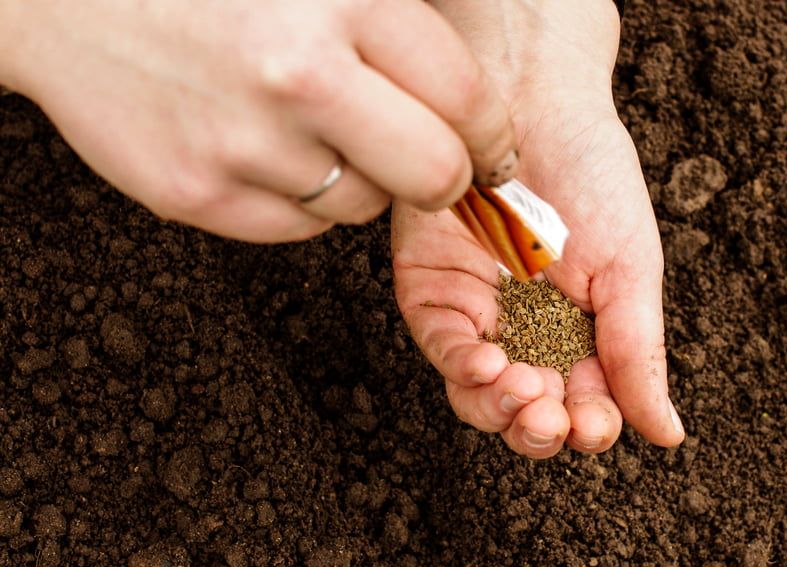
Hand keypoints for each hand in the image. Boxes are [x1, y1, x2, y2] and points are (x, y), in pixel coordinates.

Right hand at [0, 0, 516, 241]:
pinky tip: (265, 150)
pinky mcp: (199, 195)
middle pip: (434, 175)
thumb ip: (394, 14)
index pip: (466, 98)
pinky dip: (299, 200)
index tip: (492, 150)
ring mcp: (244, 142)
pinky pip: (298, 229)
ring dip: (361, 181)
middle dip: (446, 178)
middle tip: (433, 166)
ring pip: (363, 209)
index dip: (492, 137)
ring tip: (313, 131)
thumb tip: (472, 97)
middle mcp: (298, 73)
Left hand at [392, 1, 683, 457]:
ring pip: (479, 396)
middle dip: (539, 429)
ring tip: (526, 395)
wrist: (536, 102)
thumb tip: (669, 436)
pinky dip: (464, 369)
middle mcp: (527, 334)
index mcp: (580, 336)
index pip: (582, 407)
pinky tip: (490, 366)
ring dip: (501, 410)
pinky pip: (443, 349)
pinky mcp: (432, 292)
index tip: (595, 426)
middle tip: (553, 416)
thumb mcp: (631, 271)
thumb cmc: (595, 177)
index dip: (587, 428)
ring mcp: (477, 316)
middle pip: (525, 413)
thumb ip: (639, 355)